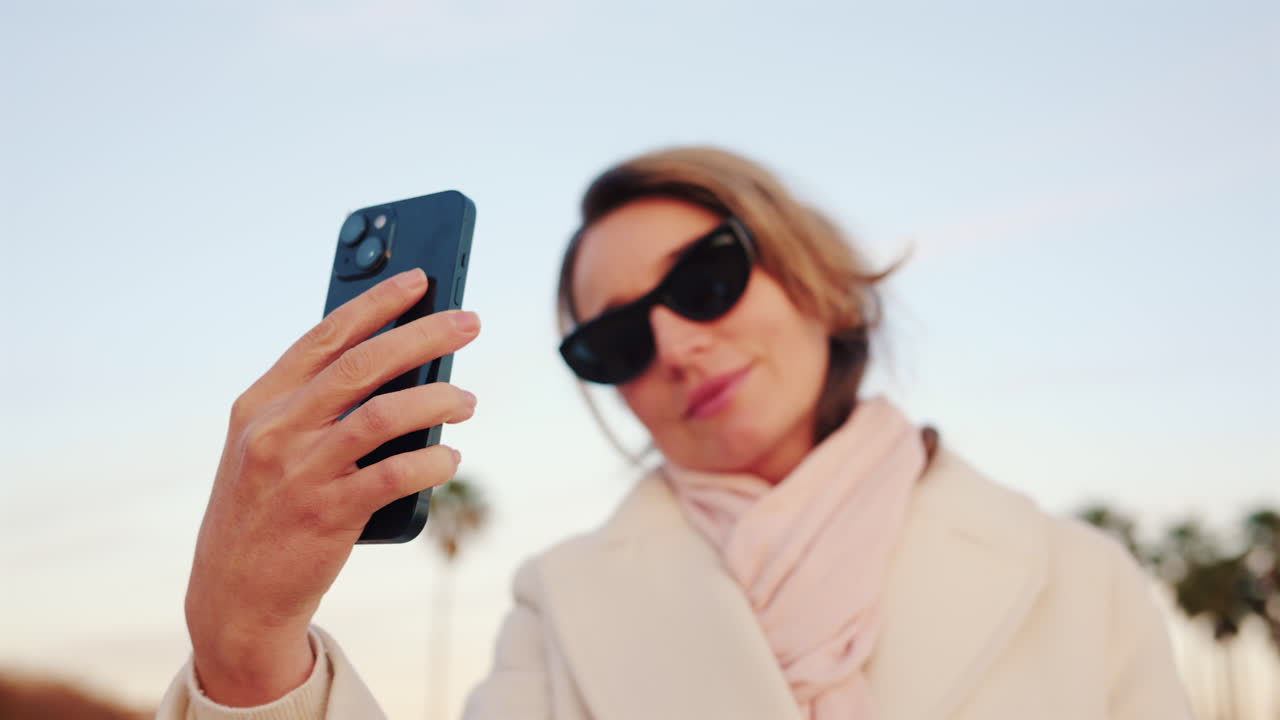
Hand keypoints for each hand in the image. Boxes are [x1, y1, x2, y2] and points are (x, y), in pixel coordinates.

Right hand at [185, 269, 478, 705]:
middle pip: (363, 364)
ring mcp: (300, 472)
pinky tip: (450, 459)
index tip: (419, 279)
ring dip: (437, 399)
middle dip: (423, 335)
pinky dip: (432, 462)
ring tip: (468, 399)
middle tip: (469, 322)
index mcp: (259, 404)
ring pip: (384, 414)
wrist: (233, 598)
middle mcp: (276, 430)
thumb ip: (314, 408)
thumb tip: (398, 366)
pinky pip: (395, 475)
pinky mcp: (327, 515)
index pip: (325, 336)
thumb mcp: (269, 450)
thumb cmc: (265, 511)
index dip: (376, 303)